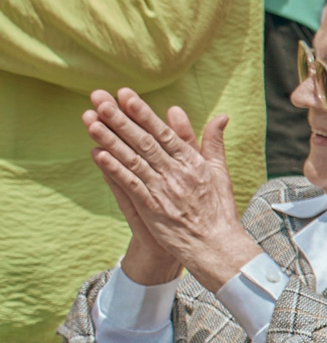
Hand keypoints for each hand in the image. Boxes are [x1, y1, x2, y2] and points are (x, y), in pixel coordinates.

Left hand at [83, 91, 257, 287]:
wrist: (216, 247)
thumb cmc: (218, 210)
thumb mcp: (220, 172)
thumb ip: (214, 143)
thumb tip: (221, 116)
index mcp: (193, 163)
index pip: (164, 133)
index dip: (143, 114)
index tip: (126, 96)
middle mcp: (177, 173)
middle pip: (144, 142)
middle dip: (121, 120)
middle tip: (100, 100)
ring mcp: (163, 190)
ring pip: (133, 160)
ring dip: (110, 140)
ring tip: (90, 121)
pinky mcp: (152, 208)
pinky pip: (130, 184)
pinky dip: (114, 169)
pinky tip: (97, 155)